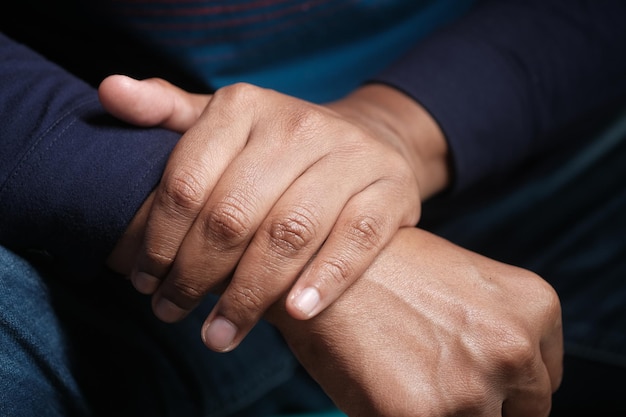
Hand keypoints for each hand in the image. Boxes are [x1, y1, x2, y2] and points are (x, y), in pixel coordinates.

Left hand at [101, 75, 448, 351]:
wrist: (365, 142)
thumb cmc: (278, 147)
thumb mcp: (224, 122)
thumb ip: (168, 113)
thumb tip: (110, 92)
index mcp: (244, 106)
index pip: (186, 182)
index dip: (158, 241)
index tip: (145, 281)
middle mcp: (298, 125)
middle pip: (233, 215)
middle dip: (195, 276)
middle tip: (172, 313)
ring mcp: (350, 156)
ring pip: (290, 234)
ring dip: (249, 294)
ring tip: (220, 333)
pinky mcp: (389, 189)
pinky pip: (354, 241)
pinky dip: (323, 280)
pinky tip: (295, 314)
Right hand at [268, 227, 562, 416]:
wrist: (314, 259)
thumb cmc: (380, 268)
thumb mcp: (465, 288)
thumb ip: (496, 335)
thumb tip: (497, 387)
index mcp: (534, 307)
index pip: (541, 383)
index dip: (505, 390)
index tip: (476, 384)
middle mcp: (515, 346)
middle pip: (522, 412)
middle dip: (481, 402)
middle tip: (434, 379)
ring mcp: (473, 385)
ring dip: (442, 410)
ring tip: (402, 375)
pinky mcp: (423, 415)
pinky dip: (402, 415)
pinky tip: (381, 386)